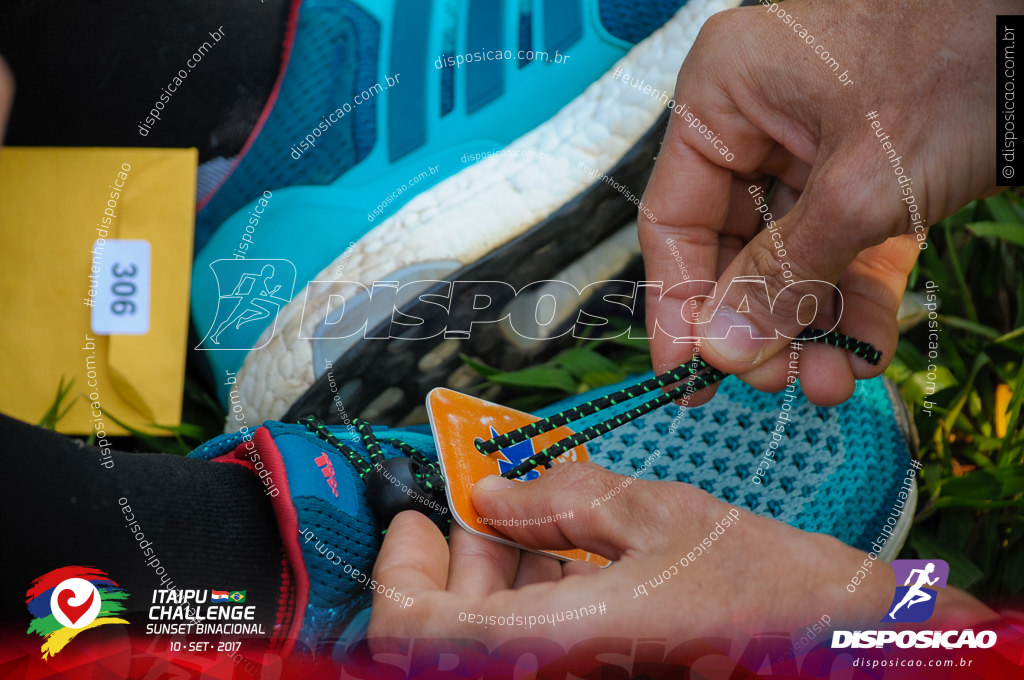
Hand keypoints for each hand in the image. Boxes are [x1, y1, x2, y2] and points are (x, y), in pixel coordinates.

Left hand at [366, 464, 992, 648]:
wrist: (846, 650)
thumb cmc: (772, 593)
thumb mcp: (658, 517)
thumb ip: (561, 502)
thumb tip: (494, 494)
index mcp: (555, 644)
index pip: (412, 633)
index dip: (399, 572)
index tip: (413, 519)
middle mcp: (556, 675)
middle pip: (452, 633)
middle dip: (461, 560)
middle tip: (485, 502)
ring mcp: (582, 679)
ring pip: (496, 641)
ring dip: (499, 577)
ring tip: (533, 515)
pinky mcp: (606, 675)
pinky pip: (541, 646)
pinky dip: (537, 600)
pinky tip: (570, 551)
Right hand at [640, 0, 1002, 405]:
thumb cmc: (966, 55)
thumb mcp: (861, 183)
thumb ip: (784, 273)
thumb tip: (723, 349)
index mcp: (725, 97)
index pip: (675, 219)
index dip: (677, 305)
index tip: (686, 378)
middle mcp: (759, 125)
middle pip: (732, 249)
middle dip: (758, 323)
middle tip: (774, 382)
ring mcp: (815, 152)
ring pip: (791, 261)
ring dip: (808, 327)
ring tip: (828, 382)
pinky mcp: (869, 178)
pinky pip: (846, 254)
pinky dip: (855, 305)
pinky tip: (864, 355)